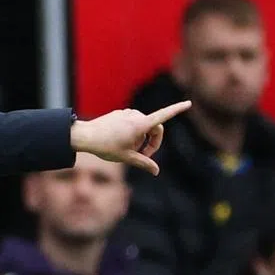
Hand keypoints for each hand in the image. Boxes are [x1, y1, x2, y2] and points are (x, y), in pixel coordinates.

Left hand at [69, 100, 192, 175]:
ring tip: (128, 149)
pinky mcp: (121, 113)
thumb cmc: (105, 147)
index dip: (177, 109)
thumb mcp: (126, 157)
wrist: (84, 136)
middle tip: (143, 156)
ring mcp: (128, 113)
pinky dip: (134, 133)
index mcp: (140, 125)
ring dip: (142, 139)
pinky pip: (134, 123)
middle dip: (153, 142)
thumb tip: (156, 171)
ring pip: (144, 127)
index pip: (163, 115)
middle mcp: (136, 115)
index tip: (189, 103)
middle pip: (155, 128)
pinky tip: (120, 141)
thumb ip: (143, 163)